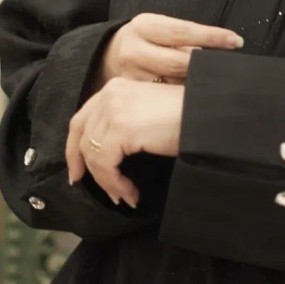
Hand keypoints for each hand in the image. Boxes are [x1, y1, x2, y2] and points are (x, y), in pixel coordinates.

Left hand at [65, 77, 183, 207]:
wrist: (209, 114)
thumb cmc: (188, 116)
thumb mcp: (148, 113)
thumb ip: (125, 122)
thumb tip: (109, 152)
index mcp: (116, 88)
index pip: (82, 118)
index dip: (75, 146)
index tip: (78, 170)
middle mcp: (110, 94)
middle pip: (81, 135)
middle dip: (83, 165)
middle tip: (87, 186)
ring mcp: (114, 110)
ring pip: (93, 154)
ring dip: (106, 180)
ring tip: (124, 195)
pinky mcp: (121, 128)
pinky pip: (105, 164)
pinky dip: (114, 183)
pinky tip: (131, 191)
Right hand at [89, 13, 244, 92]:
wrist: (112, 54)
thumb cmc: (150, 39)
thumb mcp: (161, 28)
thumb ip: (186, 37)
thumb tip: (224, 47)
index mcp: (145, 26)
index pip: (183, 31)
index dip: (212, 37)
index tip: (236, 41)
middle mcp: (134, 50)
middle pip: (178, 62)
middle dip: (205, 66)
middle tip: (230, 69)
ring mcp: (131, 76)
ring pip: (173, 83)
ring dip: (197, 85)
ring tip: (219, 85)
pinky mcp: (132, 95)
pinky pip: (164, 99)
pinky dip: (183, 98)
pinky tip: (198, 99)